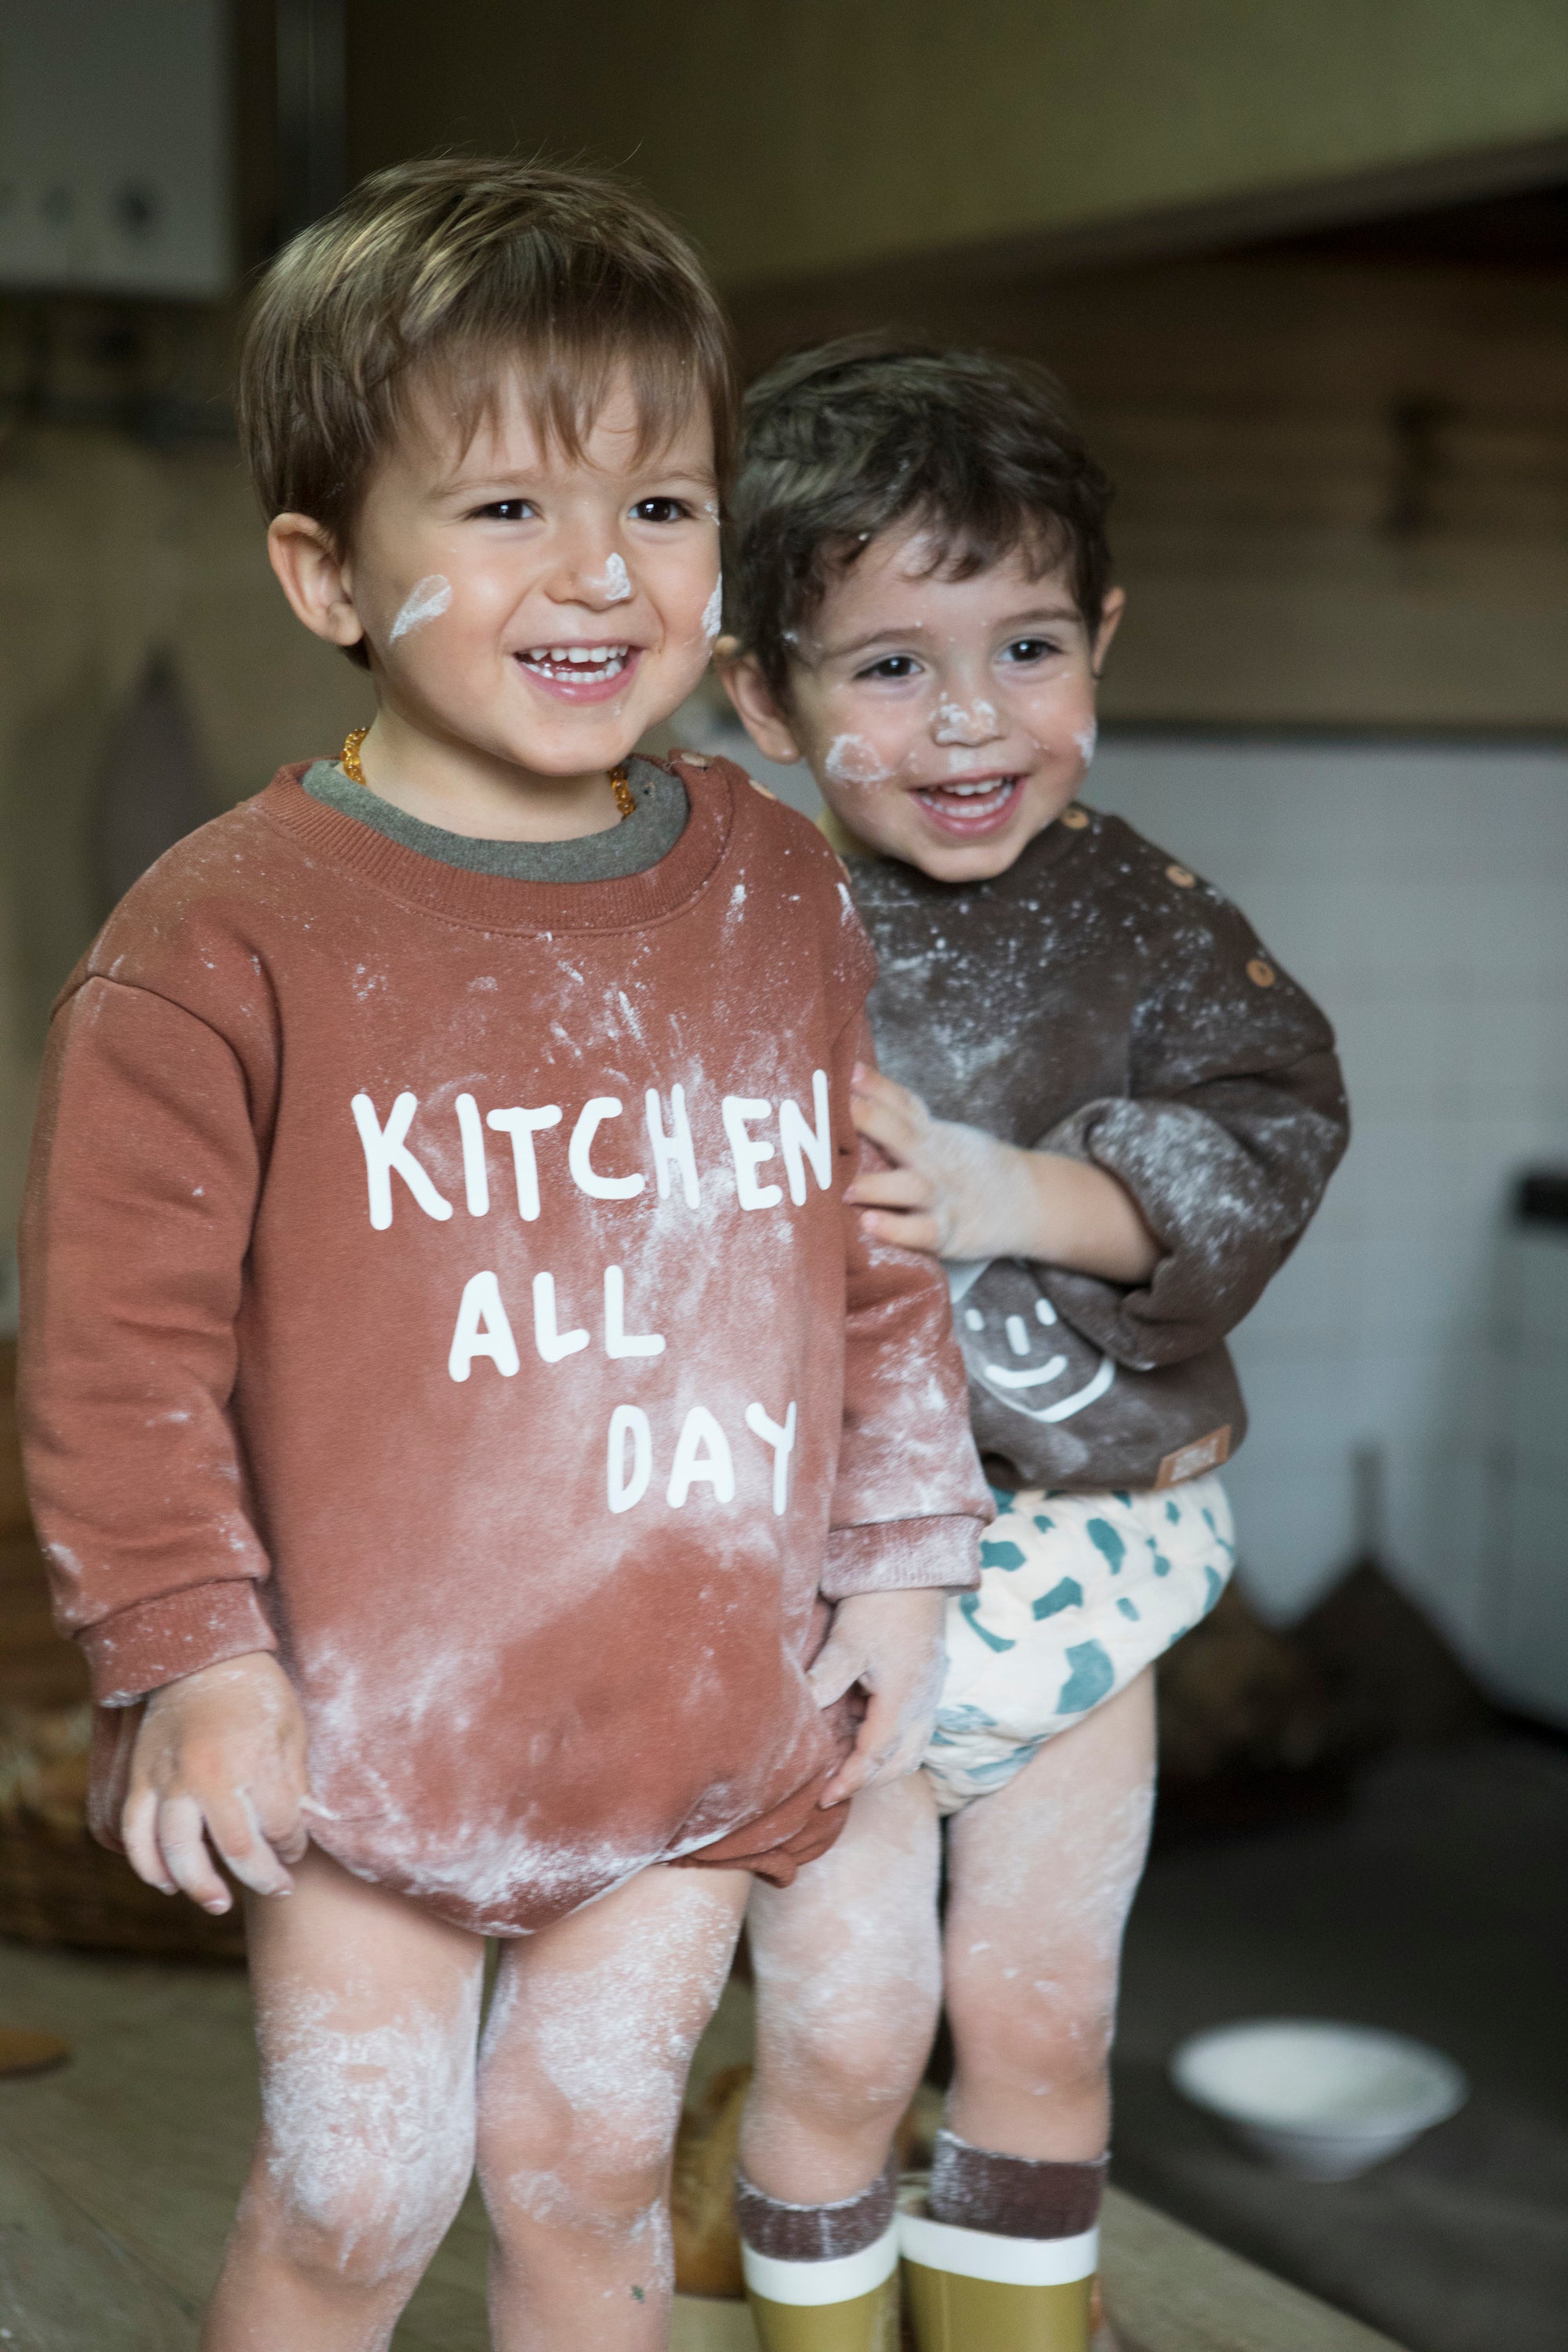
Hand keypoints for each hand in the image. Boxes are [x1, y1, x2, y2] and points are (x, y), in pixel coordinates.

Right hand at [122, 1653, 310, 1914]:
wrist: (199, 1656)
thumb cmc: (255, 1691)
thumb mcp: (290, 1729)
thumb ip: (292, 1780)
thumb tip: (298, 1827)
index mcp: (252, 1761)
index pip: (280, 1825)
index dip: (294, 1845)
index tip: (297, 1848)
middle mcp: (208, 1776)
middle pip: (236, 1849)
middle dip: (262, 1876)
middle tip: (278, 1888)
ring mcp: (168, 1780)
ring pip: (178, 1852)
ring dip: (199, 1886)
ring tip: (219, 1903)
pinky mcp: (140, 1778)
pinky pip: (136, 1834)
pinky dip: (148, 1865)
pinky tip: (167, 1883)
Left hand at [810, 1588, 946, 1804]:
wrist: (913, 1572)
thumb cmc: (878, 1605)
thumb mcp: (846, 1642)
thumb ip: (826, 1680)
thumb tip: (801, 1713)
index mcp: (903, 1701)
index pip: (874, 1757)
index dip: (848, 1780)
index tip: (823, 1798)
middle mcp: (924, 1705)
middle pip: (899, 1763)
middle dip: (867, 1781)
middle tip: (833, 1789)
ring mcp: (931, 1695)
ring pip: (912, 1750)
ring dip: (882, 1766)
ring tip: (848, 1768)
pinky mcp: (930, 1683)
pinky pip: (916, 1730)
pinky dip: (892, 1744)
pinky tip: (864, 1730)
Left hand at [846, 1065, 1033, 1258]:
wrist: (1026, 1199)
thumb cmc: (964, 1166)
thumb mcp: (938, 1135)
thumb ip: (898, 1114)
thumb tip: (852, 1078)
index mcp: (929, 1135)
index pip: (903, 1105)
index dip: (876, 1087)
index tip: (848, 1071)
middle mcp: (933, 1160)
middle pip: (902, 1134)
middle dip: (870, 1120)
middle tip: (837, 1112)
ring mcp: (941, 1196)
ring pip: (910, 1188)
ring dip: (877, 1186)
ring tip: (848, 1188)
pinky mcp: (948, 1232)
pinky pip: (922, 1232)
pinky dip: (897, 1229)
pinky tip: (870, 1223)